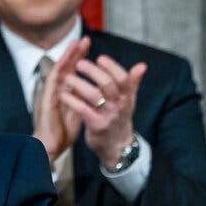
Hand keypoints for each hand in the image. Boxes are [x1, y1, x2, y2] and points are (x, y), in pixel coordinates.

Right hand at [31, 37, 84, 162]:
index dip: (81, 59)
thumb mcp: (78, 111)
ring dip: (68, 56)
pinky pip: (53, 82)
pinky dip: (59, 70)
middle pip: (67, 67)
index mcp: (65, 92)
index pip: (74, 71)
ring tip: (76, 44)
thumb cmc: (61, 131)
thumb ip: (84, 98)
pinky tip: (66, 61)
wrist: (50, 145)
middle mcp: (56, 90)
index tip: (90, 47)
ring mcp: (50, 92)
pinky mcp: (46, 98)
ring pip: (59, 70)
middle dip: (76, 53)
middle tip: (85, 39)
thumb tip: (95, 88)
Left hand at [56, 44, 147, 168]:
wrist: (117, 147)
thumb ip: (132, 82)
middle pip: (108, 84)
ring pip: (94, 96)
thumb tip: (142, 65)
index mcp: (126, 97)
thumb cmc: (119, 119)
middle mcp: (119, 105)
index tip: (100, 58)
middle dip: (93, 71)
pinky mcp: (96, 126)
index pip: (122, 78)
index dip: (112, 67)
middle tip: (79, 63)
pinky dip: (72, 101)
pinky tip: (63, 94)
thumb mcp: (129, 101)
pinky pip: (83, 110)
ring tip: (67, 77)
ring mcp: (108, 116)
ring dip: (79, 84)